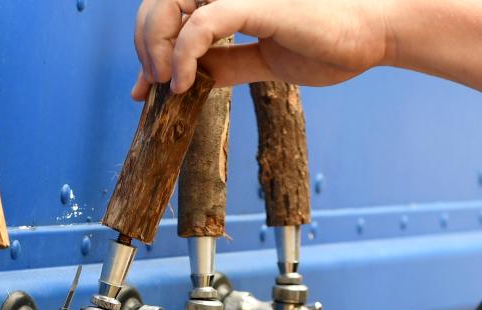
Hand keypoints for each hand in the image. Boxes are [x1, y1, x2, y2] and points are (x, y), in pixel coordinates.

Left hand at [131, 0, 391, 98]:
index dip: (146, 45)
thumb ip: (224, 64)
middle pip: (159, 2)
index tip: (144, 87)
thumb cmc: (330, 40)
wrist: (379, 32)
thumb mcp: (263, 58)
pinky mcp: (257, 1)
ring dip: (154, 47)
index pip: (169, 9)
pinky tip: (181, 85)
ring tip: (166, 83)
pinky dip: (180, 56)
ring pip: (169, 3)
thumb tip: (187, 80)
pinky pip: (200, 26)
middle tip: (154, 85)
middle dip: (144, 45)